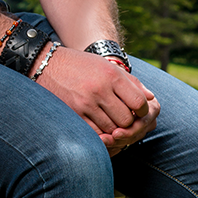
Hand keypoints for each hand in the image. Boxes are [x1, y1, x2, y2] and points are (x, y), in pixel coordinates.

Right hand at [38, 48, 159, 151]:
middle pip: (127, 119)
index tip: (137, 110)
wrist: (46, 64)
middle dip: (128, 122)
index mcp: (111, 75)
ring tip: (109, 120)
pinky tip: (97, 124)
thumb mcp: (106, 66)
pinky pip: (95, 132)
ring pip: (112, 128)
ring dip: (113, 128)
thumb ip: (130, 81)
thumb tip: (151, 98)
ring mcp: (86, 103)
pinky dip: (99, 132)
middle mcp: (100, 89)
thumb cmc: (80, 65)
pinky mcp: (74, 113)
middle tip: (122, 118)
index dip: (142, 110)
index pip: (139, 102)